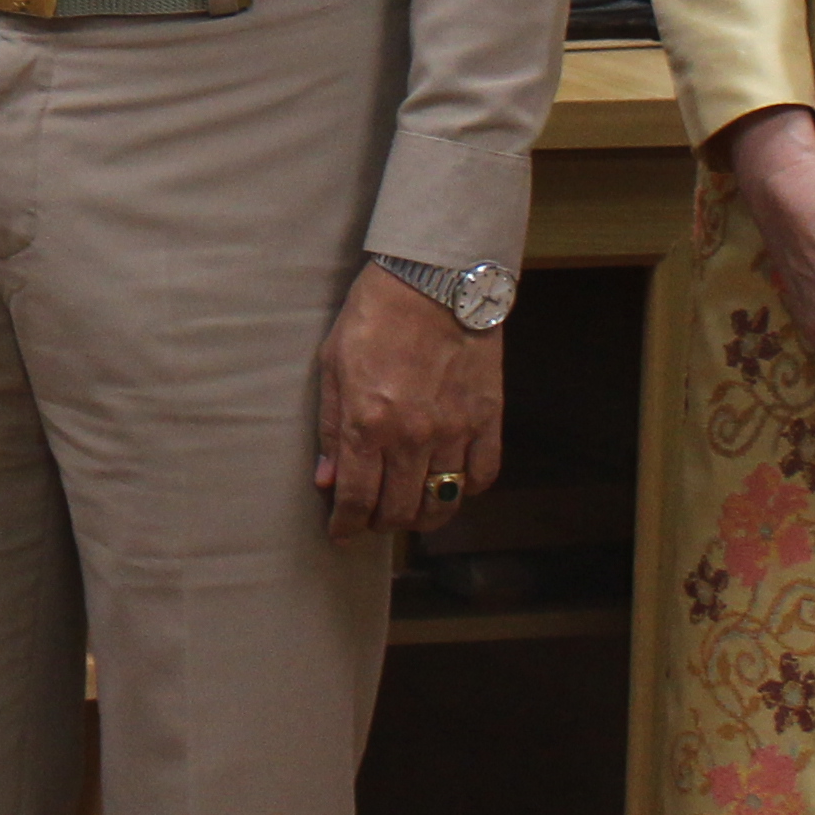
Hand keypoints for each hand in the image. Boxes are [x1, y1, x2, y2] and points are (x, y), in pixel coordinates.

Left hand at [315, 270, 504, 538]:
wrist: (433, 280)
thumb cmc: (374, 316)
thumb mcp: (333, 366)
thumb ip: (329, 427)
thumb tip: (327, 480)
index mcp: (368, 423)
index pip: (357, 498)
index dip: (346, 525)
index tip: (340, 534)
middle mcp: (413, 436)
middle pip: (400, 510)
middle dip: (381, 522)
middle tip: (372, 518)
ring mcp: (455, 430)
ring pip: (442, 502)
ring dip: (422, 516)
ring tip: (408, 510)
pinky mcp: (487, 418)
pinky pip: (481, 475)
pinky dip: (465, 488)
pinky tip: (450, 481)